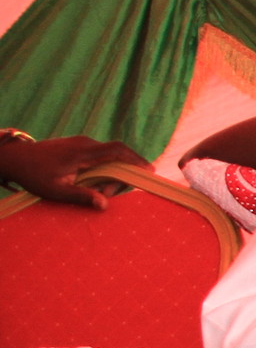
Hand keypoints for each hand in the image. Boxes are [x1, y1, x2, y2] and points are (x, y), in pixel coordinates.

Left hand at [0, 133, 141, 206]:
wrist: (14, 158)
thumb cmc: (33, 175)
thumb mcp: (55, 191)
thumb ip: (81, 196)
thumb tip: (104, 204)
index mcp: (82, 153)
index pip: (117, 150)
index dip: (136, 159)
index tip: (149, 170)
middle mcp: (85, 144)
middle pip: (116, 156)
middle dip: (118, 176)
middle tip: (106, 195)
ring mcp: (81, 142)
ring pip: (107, 156)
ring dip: (108, 174)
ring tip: (94, 190)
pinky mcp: (77, 145)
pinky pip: (98, 155)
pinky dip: (101, 168)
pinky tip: (89, 181)